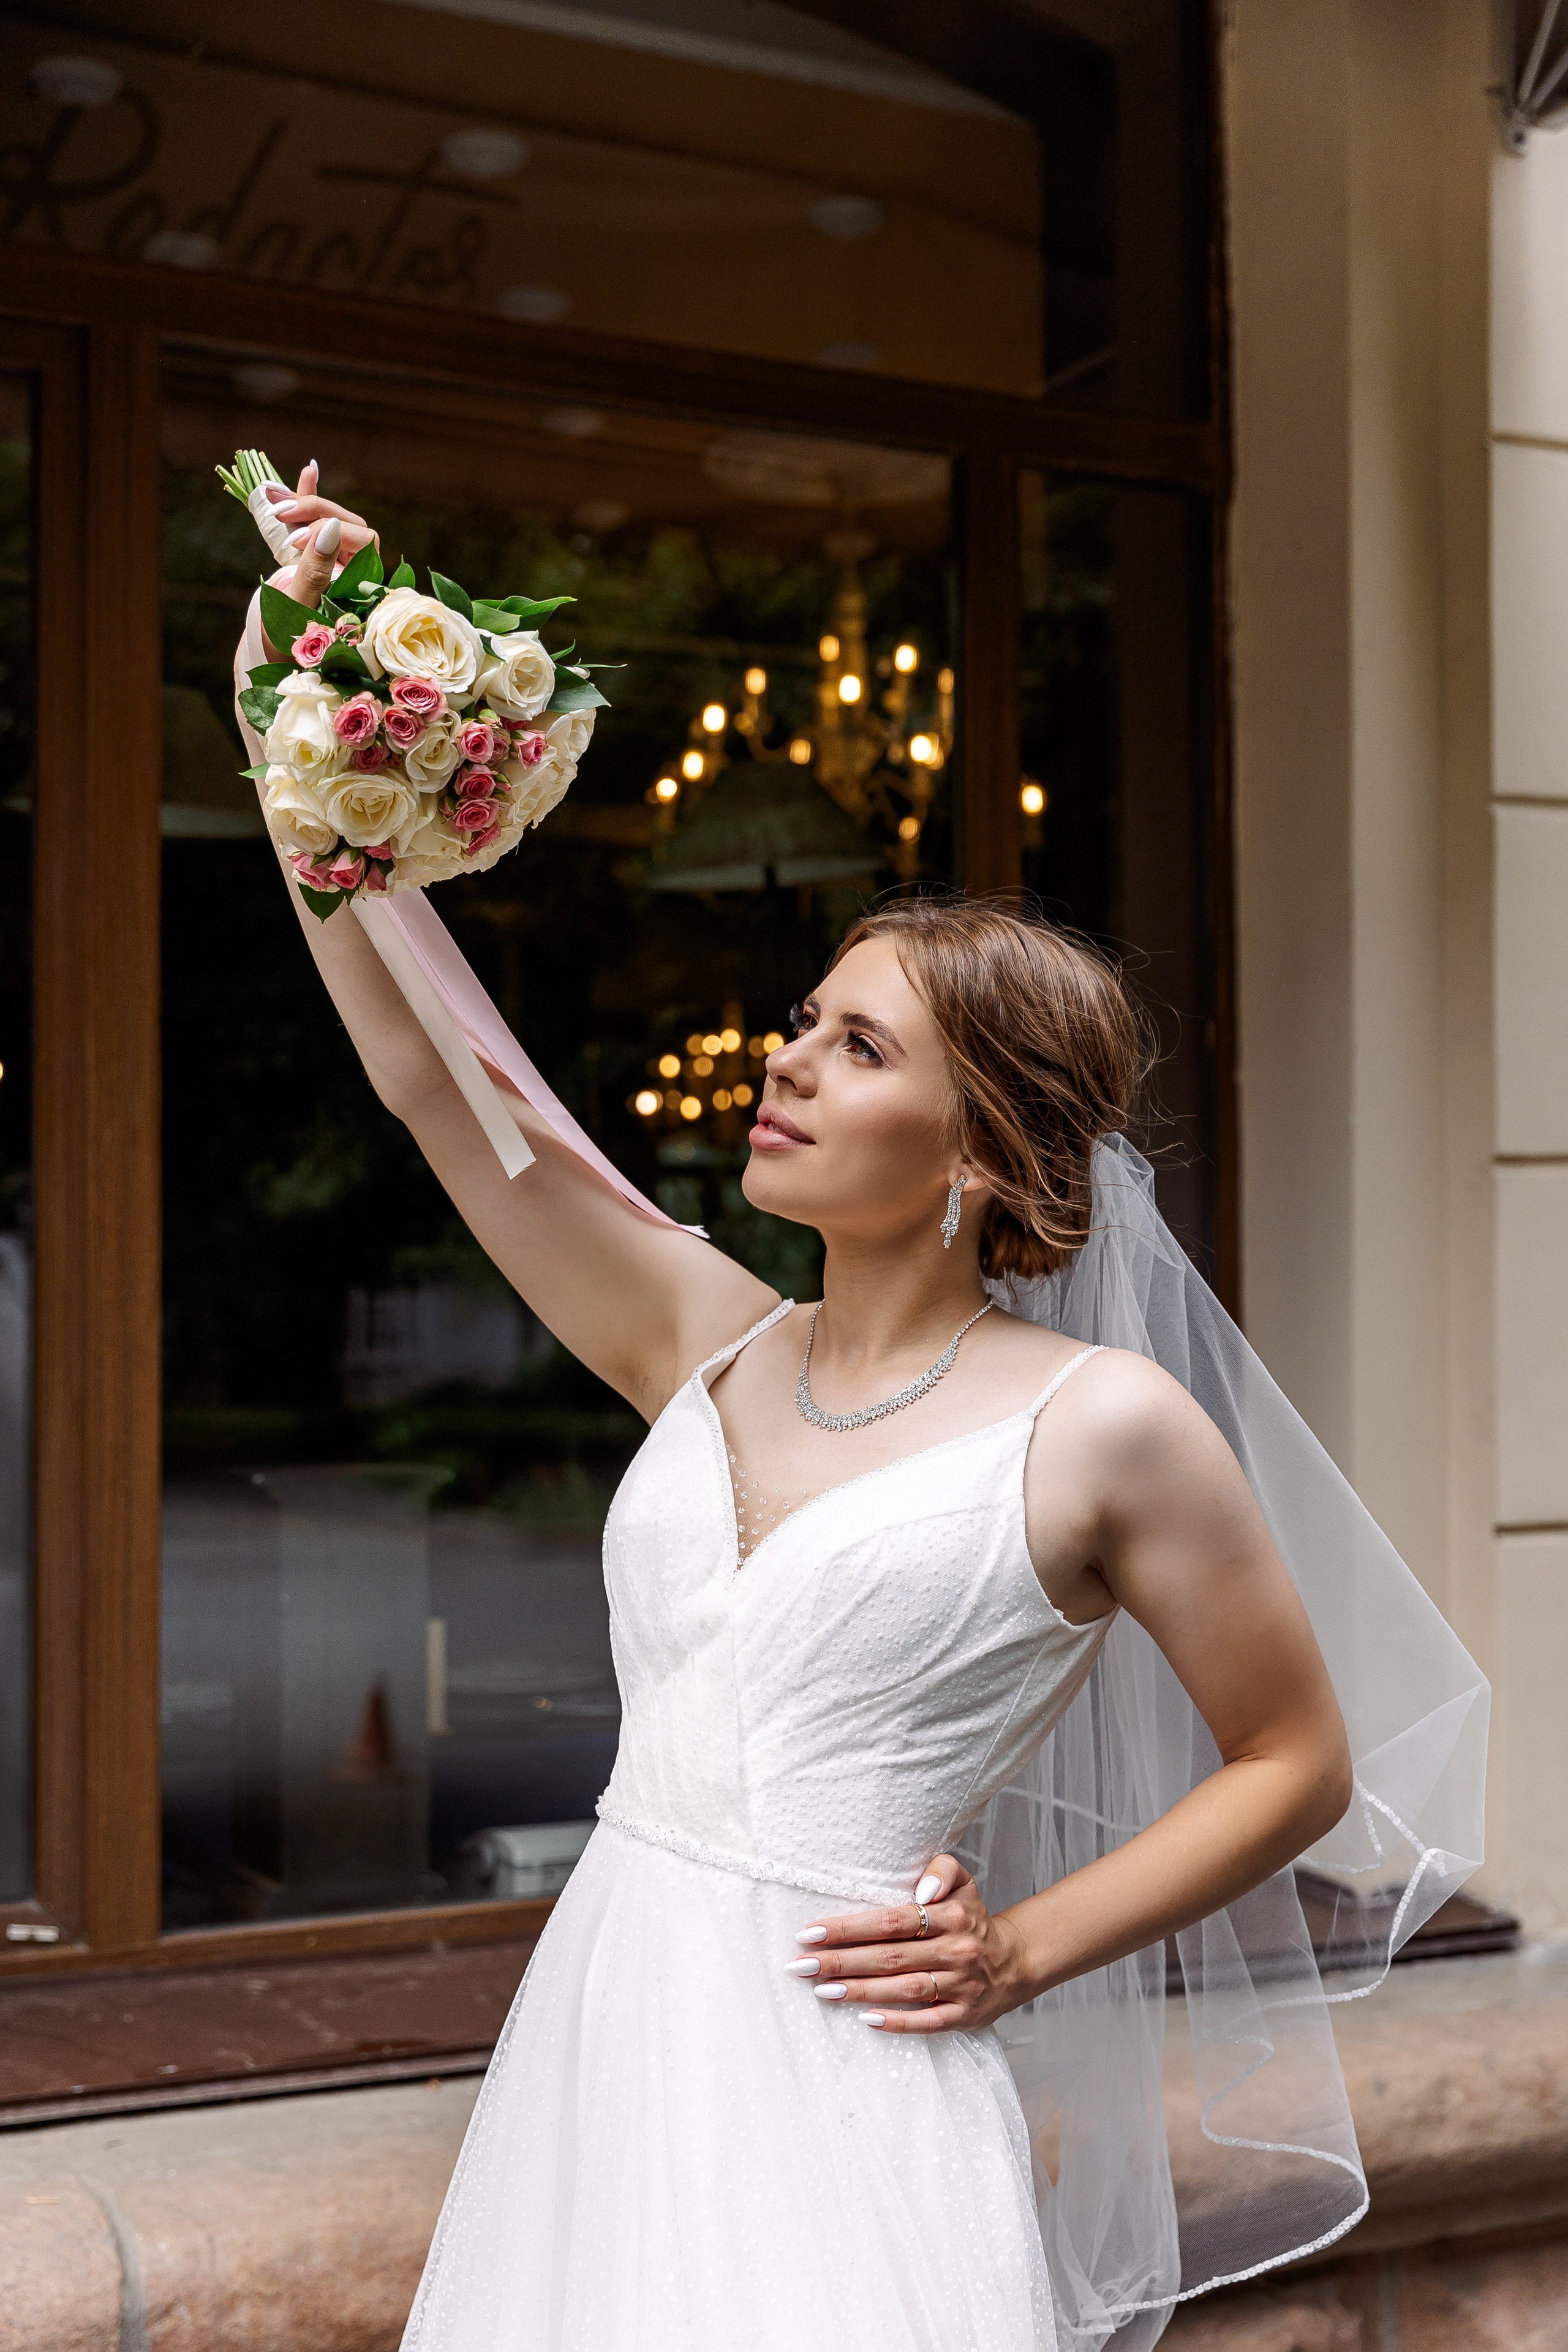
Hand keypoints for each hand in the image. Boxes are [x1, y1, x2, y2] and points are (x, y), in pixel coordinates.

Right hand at [259, 461, 379, 647]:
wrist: (274, 651)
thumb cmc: (289, 642)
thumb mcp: (299, 609)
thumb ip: (314, 572)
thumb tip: (328, 527)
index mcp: (363, 585)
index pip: (362, 540)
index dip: (330, 534)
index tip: (294, 544)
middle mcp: (357, 570)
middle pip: (349, 523)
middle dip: (315, 511)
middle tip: (281, 515)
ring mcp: (336, 559)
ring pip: (332, 518)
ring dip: (306, 502)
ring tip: (273, 496)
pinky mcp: (314, 552)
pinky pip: (316, 519)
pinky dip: (309, 495)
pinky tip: (308, 471)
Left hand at [785, 1854, 1032, 2034]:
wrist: (1014, 1962)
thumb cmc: (971, 1919)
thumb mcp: (964, 1884)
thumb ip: (943, 1870)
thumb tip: (922, 1888)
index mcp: (952, 1916)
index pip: (891, 1921)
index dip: (850, 1927)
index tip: (812, 1932)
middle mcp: (956, 1950)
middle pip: (890, 1957)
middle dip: (841, 1961)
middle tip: (801, 1965)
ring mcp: (961, 1986)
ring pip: (903, 1989)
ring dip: (859, 1991)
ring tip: (821, 1990)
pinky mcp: (963, 2015)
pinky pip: (927, 2022)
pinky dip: (897, 2022)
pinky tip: (866, 2019)